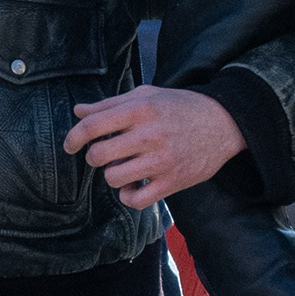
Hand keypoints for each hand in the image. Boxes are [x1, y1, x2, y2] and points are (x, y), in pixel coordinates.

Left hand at [63, 85, 244, 207]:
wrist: (224, 123)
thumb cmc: (181, 107)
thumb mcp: (147, 95)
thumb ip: (111, 104)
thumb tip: (79, 111)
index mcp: (140, 109)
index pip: (92, 126)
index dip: (74, 137)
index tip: (70, 145)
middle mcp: (150, 135)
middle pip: (98, 155)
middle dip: (95, 157)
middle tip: (106, 154)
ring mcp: (162, 161)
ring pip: (113, 178)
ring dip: (113, 174)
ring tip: (125, 167)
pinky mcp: (172, 182)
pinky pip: (135, 200)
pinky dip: (128, 195)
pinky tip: (133, 185)